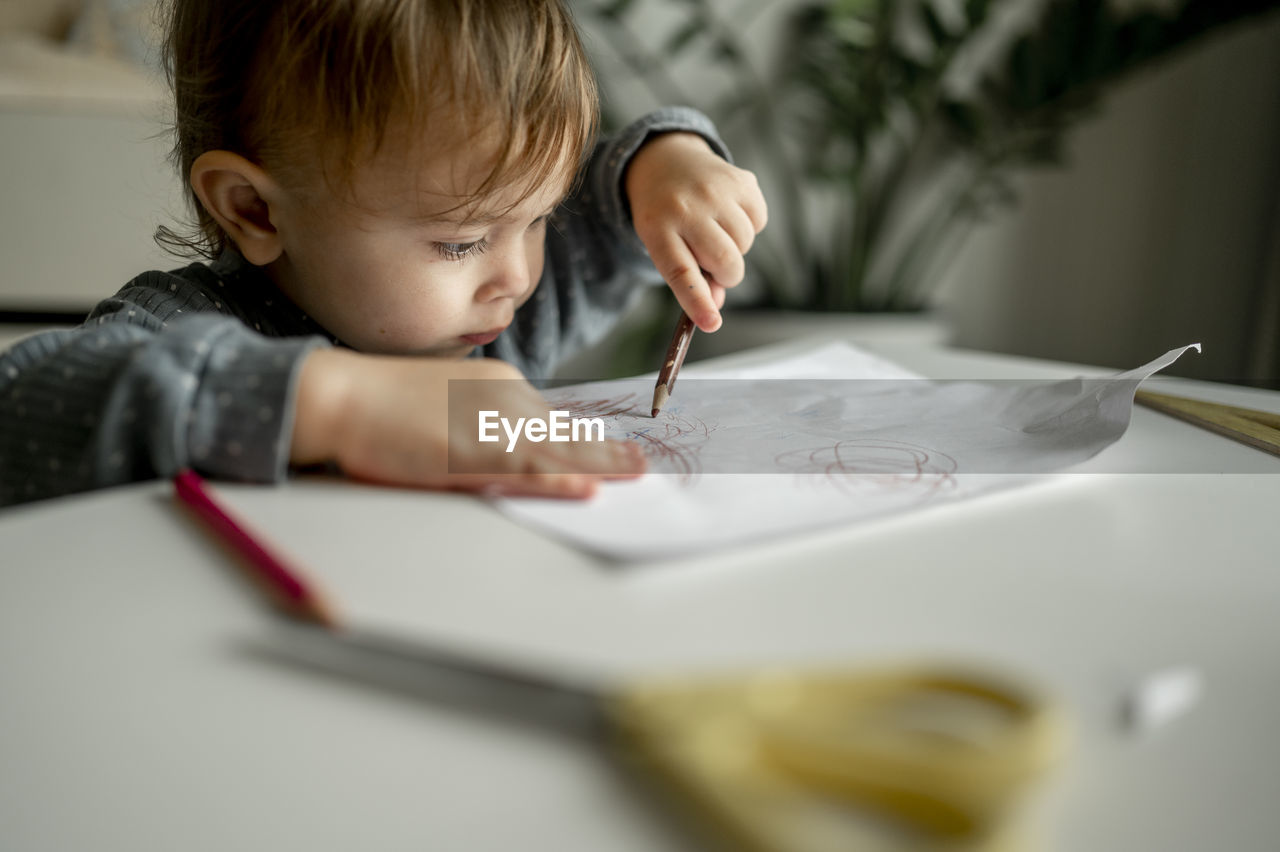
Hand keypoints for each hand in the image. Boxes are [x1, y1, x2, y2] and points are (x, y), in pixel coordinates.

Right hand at [291, 349, 645, 497]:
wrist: (339, 396)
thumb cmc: (378, 406)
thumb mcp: (440, 405)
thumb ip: (475, 423)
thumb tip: (501, 450)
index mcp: (495, 382)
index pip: (550, 416)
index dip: (583, 437)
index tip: (613, 449)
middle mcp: (502, 397)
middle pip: (564, 430)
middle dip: (605, 449)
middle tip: (641, 462)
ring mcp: (489, 423)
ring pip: (557, 449)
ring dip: (600, 464)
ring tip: (636, 475)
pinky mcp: (470, 451)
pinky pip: (527, 469)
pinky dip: (560, 480)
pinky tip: (586, 488)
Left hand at [625, 132, 767, 331]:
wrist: (665, 161)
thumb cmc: (665, 217)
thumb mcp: (663, 246)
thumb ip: (688, 280)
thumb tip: (714, 308)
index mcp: (657, 228)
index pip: (680, 271)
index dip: (697, 301)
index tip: (711, 324)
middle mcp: (685, 207)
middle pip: (724, 262)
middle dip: (726, 275)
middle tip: (715, 265)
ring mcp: (715, 190)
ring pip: (744, 244)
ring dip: (735, 248)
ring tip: (716, 230)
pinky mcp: (740, 180)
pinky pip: (759, 222)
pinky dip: (748, 225)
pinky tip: (728, 212)